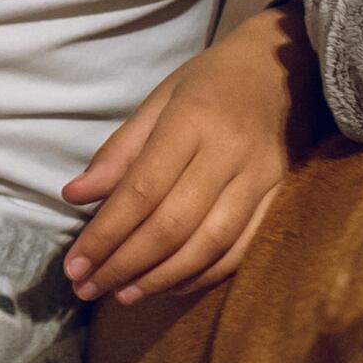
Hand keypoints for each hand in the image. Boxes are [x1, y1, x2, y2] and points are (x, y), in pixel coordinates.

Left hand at [63, 0, 317, 303]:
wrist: (288, 67)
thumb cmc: (212, 81)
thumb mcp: (160, 99)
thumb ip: (120, 150)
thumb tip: (75, 195)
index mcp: (192, 120)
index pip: (142, 190)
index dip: (105, 234)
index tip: (75, 264)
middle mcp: (229, 153)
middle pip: (173, 225)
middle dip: (124, 264)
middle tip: (89, 287)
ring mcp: (261, 179)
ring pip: (208, 245)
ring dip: (161, 278)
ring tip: (123, 296)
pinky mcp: (282, 198)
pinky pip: (241, 250)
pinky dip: (203, 275)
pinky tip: (170, 286)